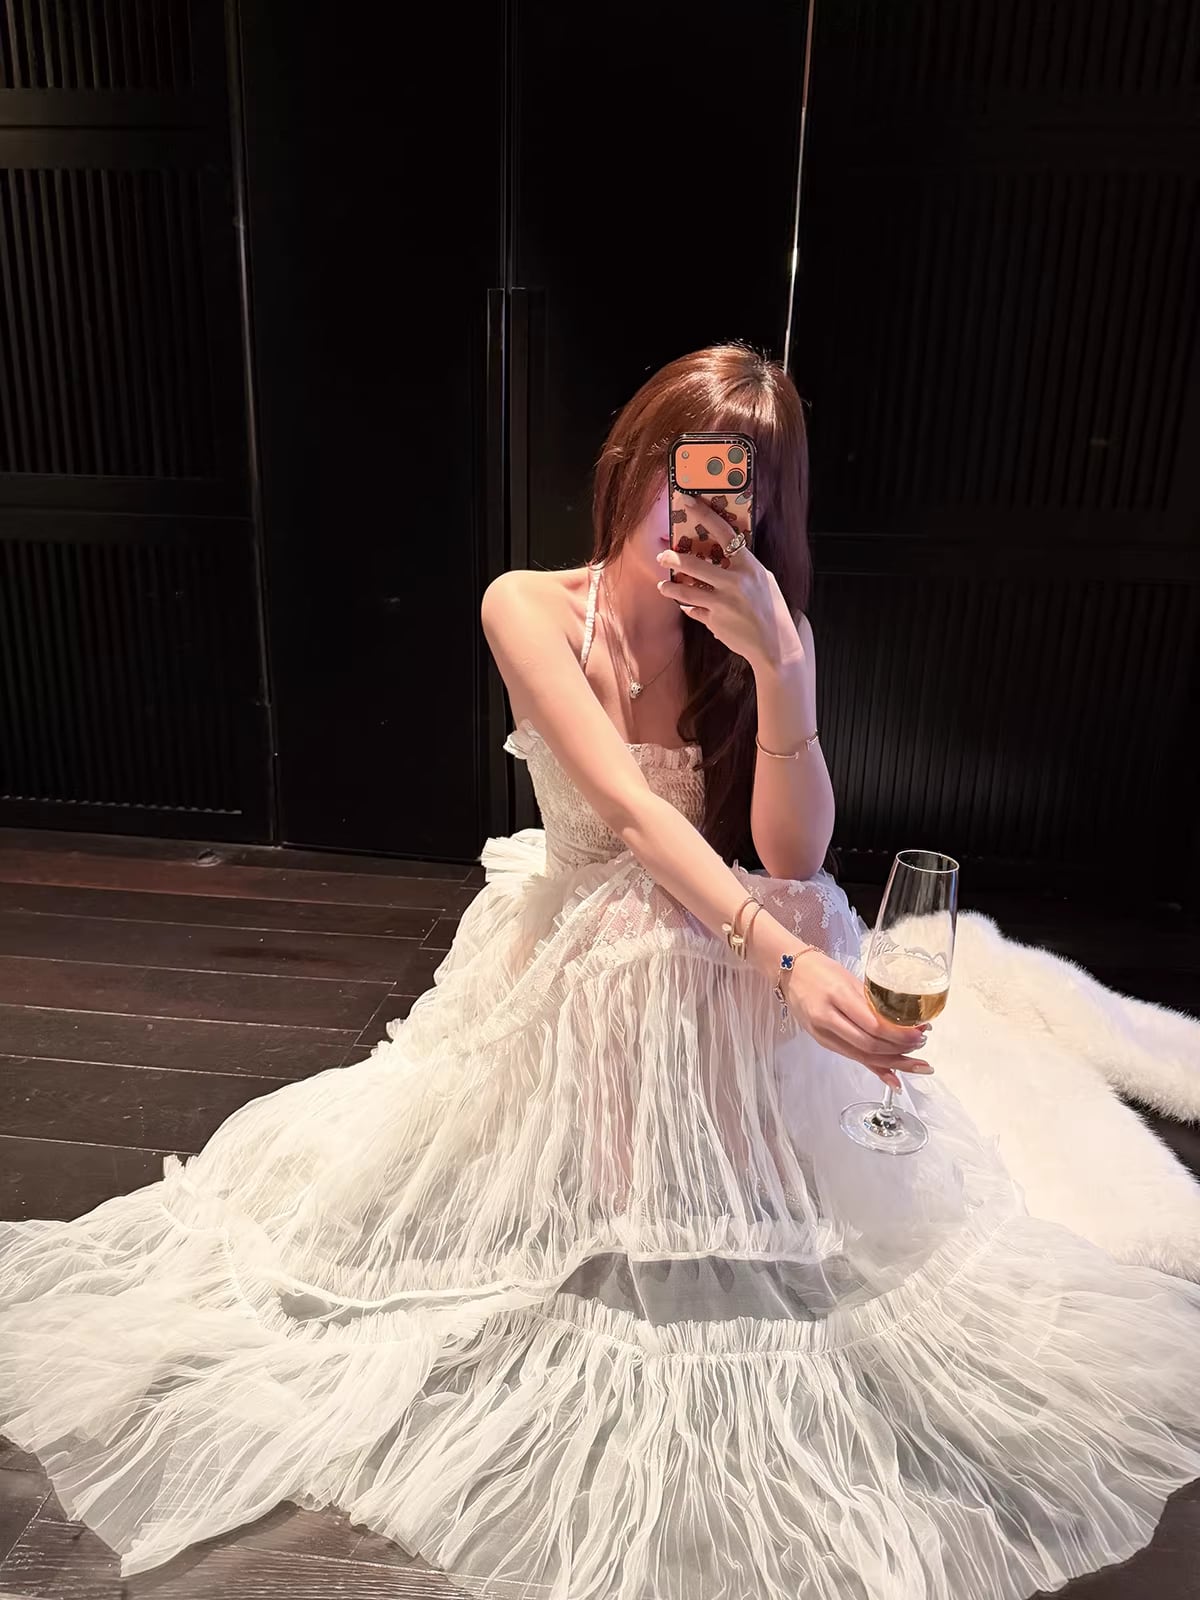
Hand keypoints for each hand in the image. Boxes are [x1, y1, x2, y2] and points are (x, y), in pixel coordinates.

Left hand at [655, 501, 802, 669]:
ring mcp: (722, 604)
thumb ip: (742, 567)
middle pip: (694, 565)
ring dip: (670, 588)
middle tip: (662, 556)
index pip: (724, 533)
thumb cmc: (771, 609)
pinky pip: (694, 611)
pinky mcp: (714, 622)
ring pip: (686, 592)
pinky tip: (686, 606)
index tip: (687, 501)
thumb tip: (719, 552)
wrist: (775, 646)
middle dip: (673, 559)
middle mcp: (734, 583)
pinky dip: (689, 608)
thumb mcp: (763, 581)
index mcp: (749, 567)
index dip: (705, 515)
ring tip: (663, 586)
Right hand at [782, 952, 933, 1090]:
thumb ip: (872, 1002)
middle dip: (900, 1050)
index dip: (899, 1035)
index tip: (920, 1034)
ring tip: (916, 1063)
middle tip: (921, 1045)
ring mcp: (822, 1033)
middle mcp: (827, 1018)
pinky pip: (853, 1057)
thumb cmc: (821, 969)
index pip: (873, 1025)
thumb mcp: (850, 979)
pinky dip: (875, 1069)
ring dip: (892, 1062)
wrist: (790, 971)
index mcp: (837, 996)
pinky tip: (893, 1079)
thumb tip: (903, 1021)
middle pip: (870, 1045)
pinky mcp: (822, 1041)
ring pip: (862, 1055)